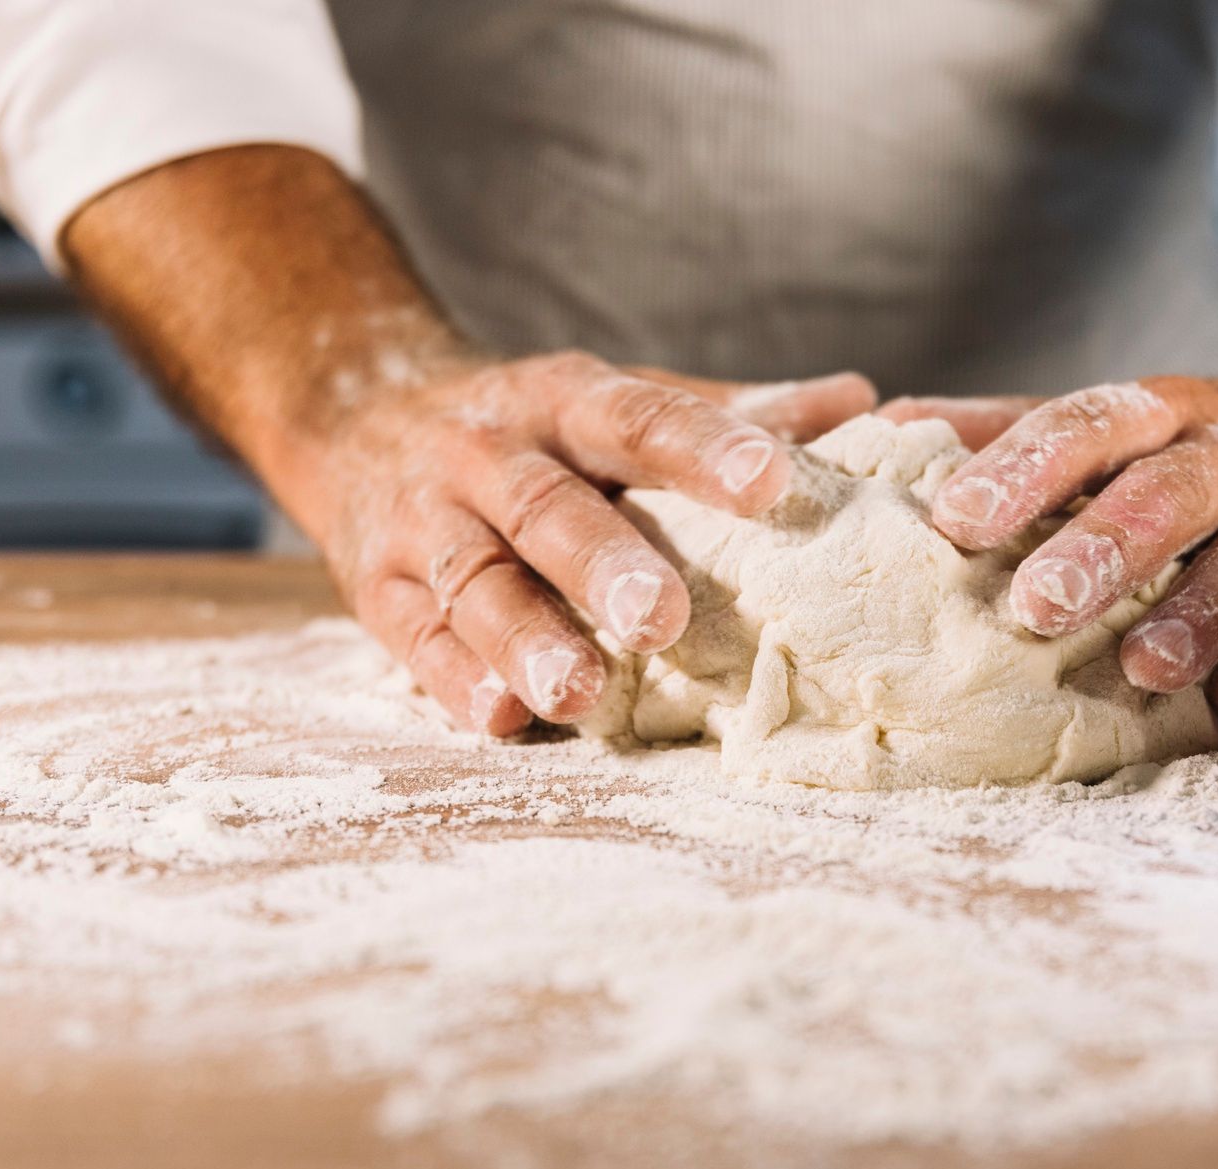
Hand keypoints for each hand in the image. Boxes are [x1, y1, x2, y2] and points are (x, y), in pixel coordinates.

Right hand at [296, 354, 874, 734]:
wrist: (355, 410)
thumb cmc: (535, 427)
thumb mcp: (617, 400)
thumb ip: (731, 411)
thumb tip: (863, 401)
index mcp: (565, 401)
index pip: (639, 417)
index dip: (705, 447)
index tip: (774, 483)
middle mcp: (488, 452)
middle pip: (547, 507)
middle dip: (603, 562)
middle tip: (666, 617)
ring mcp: (425, 520)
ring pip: (472, 580)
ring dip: (525, 638)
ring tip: (579, 693)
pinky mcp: (374, 586)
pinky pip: (412, 635)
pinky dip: (454, 679)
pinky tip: (501, 718)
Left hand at [916, 378, 1217, 723]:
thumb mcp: (1133, 426)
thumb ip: (1018, 432)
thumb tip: (884, 429)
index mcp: (1168, 412)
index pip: (1090, 425)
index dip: (1024, 468)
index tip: (955, 519)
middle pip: (1170, 489)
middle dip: (1102, 545)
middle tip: (1032, 605)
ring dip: (1199, 613)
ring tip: (1143, 666)